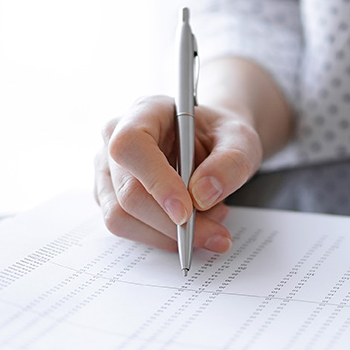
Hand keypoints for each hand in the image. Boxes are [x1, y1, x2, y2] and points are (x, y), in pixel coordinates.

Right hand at [94, 95, 262, 252]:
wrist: (212, 144)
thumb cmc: (220, 136)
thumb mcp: (241, 141)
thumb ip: (230, 163)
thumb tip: (202, 196)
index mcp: (145, 112)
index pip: (131, 146)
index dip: (156, 182)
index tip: (187, 212)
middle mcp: (115, 139)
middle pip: (128, 192)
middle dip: (173, 224)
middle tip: (216, 234)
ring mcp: (108, 170)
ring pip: (122, 218)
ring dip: (169, 235)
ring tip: (209, 224)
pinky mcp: (110, 198)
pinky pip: (128, 229)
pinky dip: (163, 237)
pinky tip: (192, 225)